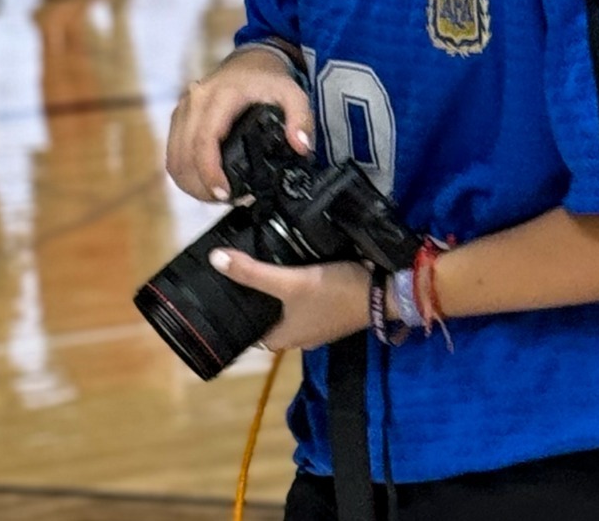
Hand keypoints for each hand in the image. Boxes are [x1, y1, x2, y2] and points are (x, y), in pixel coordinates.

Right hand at [166, 49, 313, 202]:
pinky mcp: (179, 118)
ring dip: (191, 184)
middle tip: (227, 199)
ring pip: (174, 159)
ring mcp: (183, 109)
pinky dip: (185, 174)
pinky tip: (204, 184)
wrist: (250, 61)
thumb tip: (301, 147)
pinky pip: (173, 154)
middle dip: (202, 186)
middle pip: (184, 155)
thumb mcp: (293, 93)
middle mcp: (195, 101)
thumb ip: (301, 119)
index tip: (224, 193)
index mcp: (220, 96)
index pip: (205, 140)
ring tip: (217, 196)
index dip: (209, 172)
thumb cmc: (269, 80)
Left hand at [209, 251, 371, 351]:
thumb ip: (253, 272)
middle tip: (244, 276)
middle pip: (272, 322)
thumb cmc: (334, 293)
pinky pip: (310, 304)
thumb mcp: (291, 281)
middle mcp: (302, 337)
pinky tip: (298, 270)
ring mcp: (321, 326)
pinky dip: (301, 292)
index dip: (240, 319)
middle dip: (260, 304)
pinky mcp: (336, 312)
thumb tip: (215, 260)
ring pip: (291, 313)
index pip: (253, 335)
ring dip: (281, 298)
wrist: (384, 291)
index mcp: (286, 339)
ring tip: (266, 269)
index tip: (228, 296)